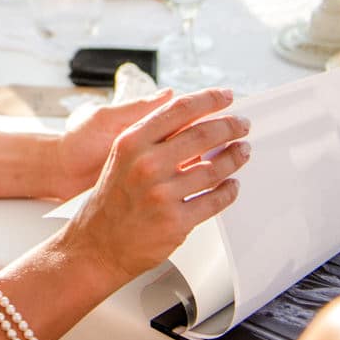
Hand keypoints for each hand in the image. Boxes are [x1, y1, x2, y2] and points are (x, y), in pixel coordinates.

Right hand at [60, 88, 249, 285]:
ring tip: (243, 151)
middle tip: (242, 124)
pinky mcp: (175, 221)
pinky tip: (232, 185)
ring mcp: (161, 194)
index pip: (178, 110)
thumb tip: (193, 118)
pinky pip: (214, 201)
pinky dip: (229, 191)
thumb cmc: (112, 198)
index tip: (227, 96)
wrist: (97, 243)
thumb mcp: (122, 157)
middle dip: (230, 126)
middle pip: (202, 135)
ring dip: (235, 157)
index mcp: (132, 142)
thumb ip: (154, 137)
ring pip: (214, 169)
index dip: (208, 99)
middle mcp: (146, 165)